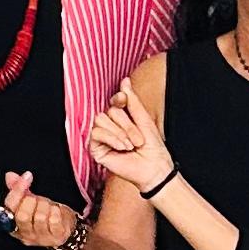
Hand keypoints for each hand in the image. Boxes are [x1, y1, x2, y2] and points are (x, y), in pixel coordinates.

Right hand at [0, 170, 80, 249]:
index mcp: (13, 224)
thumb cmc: (45, 213)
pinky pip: (54, 221)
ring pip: (39, 218)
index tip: (27, 177)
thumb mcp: (30, 199)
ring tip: (48, 205)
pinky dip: (56, 211)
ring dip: (45, 205)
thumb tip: (9, 176)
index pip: (9, 207)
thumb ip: (18, 188)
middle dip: (31, 201)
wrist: (65, 226)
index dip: (17, 190)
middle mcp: (25, 234)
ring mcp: (41, 238)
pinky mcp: (56, 237)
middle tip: (37, 198)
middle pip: (22, 216)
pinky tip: (56, 211)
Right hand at [89, 79, 175, 194]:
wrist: (153, 168)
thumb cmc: (152, 148)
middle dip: (127, 125)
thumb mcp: (144, 119)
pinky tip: (122, 148)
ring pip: (101, 120)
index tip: (123, 100)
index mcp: (123, 119)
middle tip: (138, 139)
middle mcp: (111, 127)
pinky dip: (111, 139)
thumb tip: (124, 81)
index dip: (118, 98)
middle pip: (109, 111)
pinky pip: (96, 133)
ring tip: (130, 145)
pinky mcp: (96, 148)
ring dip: (119, 133)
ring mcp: (103, 137)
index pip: (114, 101)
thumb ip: (132, 100)